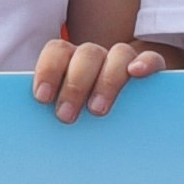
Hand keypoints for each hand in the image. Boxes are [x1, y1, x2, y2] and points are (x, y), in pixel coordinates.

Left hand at [30, 38, 165, 122]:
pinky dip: (145, 63)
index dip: (48, 70)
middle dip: (75, 85)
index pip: (58, 51)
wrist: (126, 120)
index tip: (42, 98)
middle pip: (87, 54)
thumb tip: (31, 132)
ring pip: (118, 53)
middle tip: (66, 116)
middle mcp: (97, 58)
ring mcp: (124, 61)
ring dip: (107, 80)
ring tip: (98, 110)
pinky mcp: (151, 69)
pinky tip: (136, 73)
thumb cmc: (82, 120)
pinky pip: (151, 58)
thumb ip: (54, 112)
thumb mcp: (67, 115)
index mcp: (72, 62)